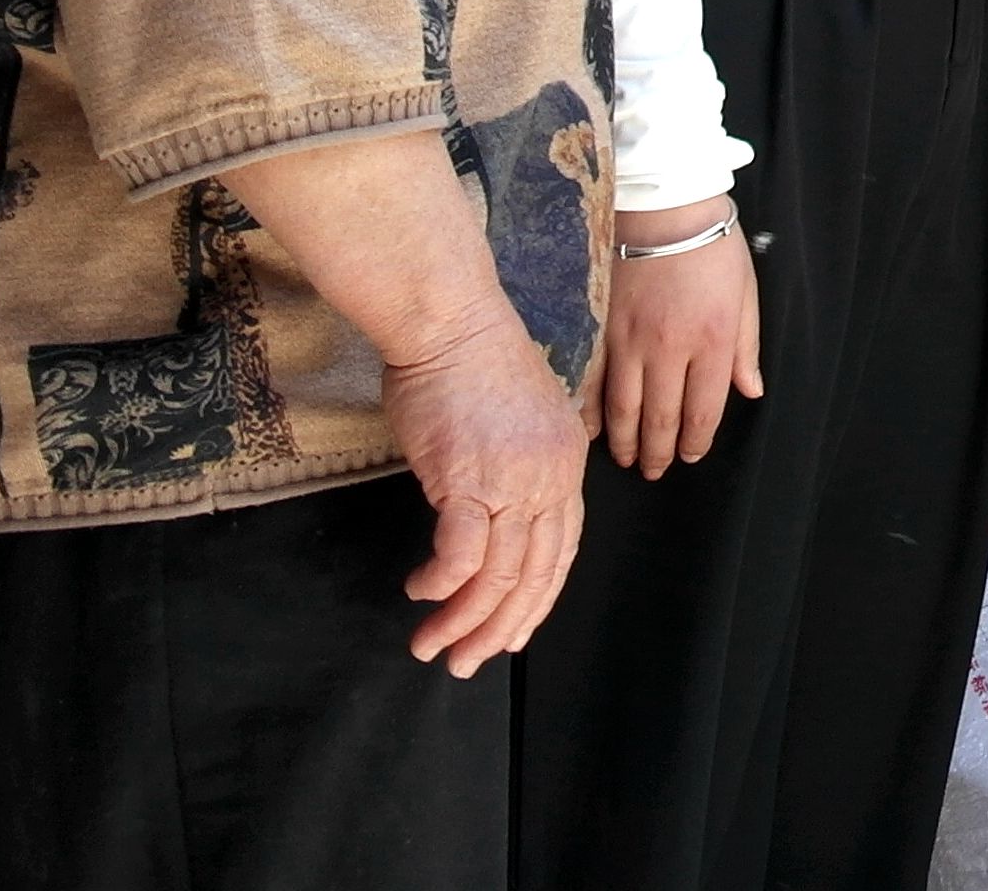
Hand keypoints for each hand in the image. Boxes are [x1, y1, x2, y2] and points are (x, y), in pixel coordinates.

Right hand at [380, 306, 591, 673]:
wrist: (449, 323)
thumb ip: (515, 469)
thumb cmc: (470, 366)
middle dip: (499, 629)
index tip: (510, 635)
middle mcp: (550, 478)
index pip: (561, 552)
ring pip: (499, 575)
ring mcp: (514, 479)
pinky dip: (442, 584)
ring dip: (463, 621)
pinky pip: (462, 554)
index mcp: (567, 465)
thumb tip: (492, 512)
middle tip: (467, 664)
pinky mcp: (468, 479)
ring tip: (432, 648)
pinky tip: (421, 594)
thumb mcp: (516, 422)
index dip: (536, 601)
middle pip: (535, 575)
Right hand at [593, 202, 761, 475]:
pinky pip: (592, 382)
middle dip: (658, 452)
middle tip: (655, 470)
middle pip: (661, 418)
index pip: (704, 410)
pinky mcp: (601, 329)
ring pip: (623, 408)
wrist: (664, 206)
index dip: (696, 441)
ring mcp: (629, 341)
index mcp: (712, 340)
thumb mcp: (745, 294)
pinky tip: (592, 430)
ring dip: (626, 442)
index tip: (690, 455)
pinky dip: (590, 412)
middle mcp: (669, 348)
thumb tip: (750, 391)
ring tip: (628, 459)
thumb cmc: (712, 247)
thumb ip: (745, 348)